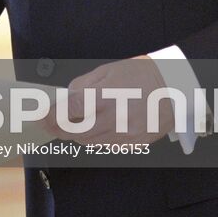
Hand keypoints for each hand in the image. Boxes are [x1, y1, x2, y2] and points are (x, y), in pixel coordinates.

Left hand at [48, 56, 171, 144]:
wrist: (176, 86)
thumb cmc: (142, 73)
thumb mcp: (108, 70)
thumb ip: (83, 85)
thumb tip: (66, 97)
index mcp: (105, 96)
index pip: (69, 111)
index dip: (52, 115)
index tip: (41, 116)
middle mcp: (115, 118)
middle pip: (76, 132)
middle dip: (59, 129)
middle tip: (49, 125)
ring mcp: (126, 134)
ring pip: (91, 142)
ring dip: (76, 135)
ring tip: (71, 125)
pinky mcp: (136, 143)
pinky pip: (108, 146)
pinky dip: (96, 140)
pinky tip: (95, 129)